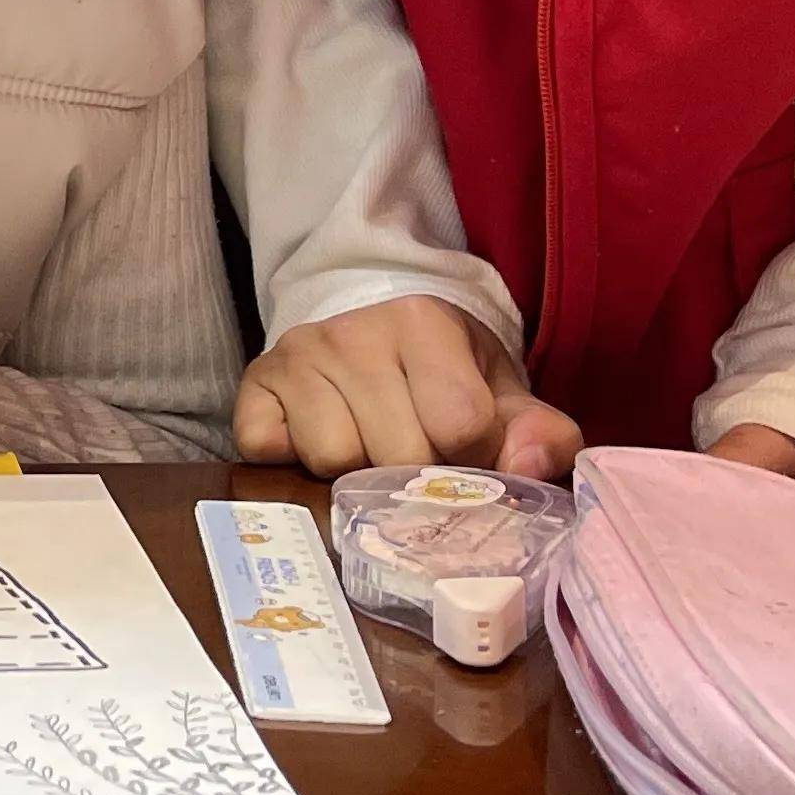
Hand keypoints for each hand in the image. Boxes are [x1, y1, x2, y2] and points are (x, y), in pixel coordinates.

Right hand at [235, 295, 580, 479]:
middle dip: (413, 473)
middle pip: (396, 454)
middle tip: (415, 453)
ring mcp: (295, 354)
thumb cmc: (444, 376)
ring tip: (368, 445)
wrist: (371, 336)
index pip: (460, 425)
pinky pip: (268, 453)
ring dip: (355, 473)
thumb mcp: (502, 395)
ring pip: (332, 461)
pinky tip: (315, 438)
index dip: (472, 455)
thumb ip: (541, 434)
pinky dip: (292, 462)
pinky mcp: (253, 384)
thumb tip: (526, 470)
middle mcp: (352, 331)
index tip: (465, 445)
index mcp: (423, 321)